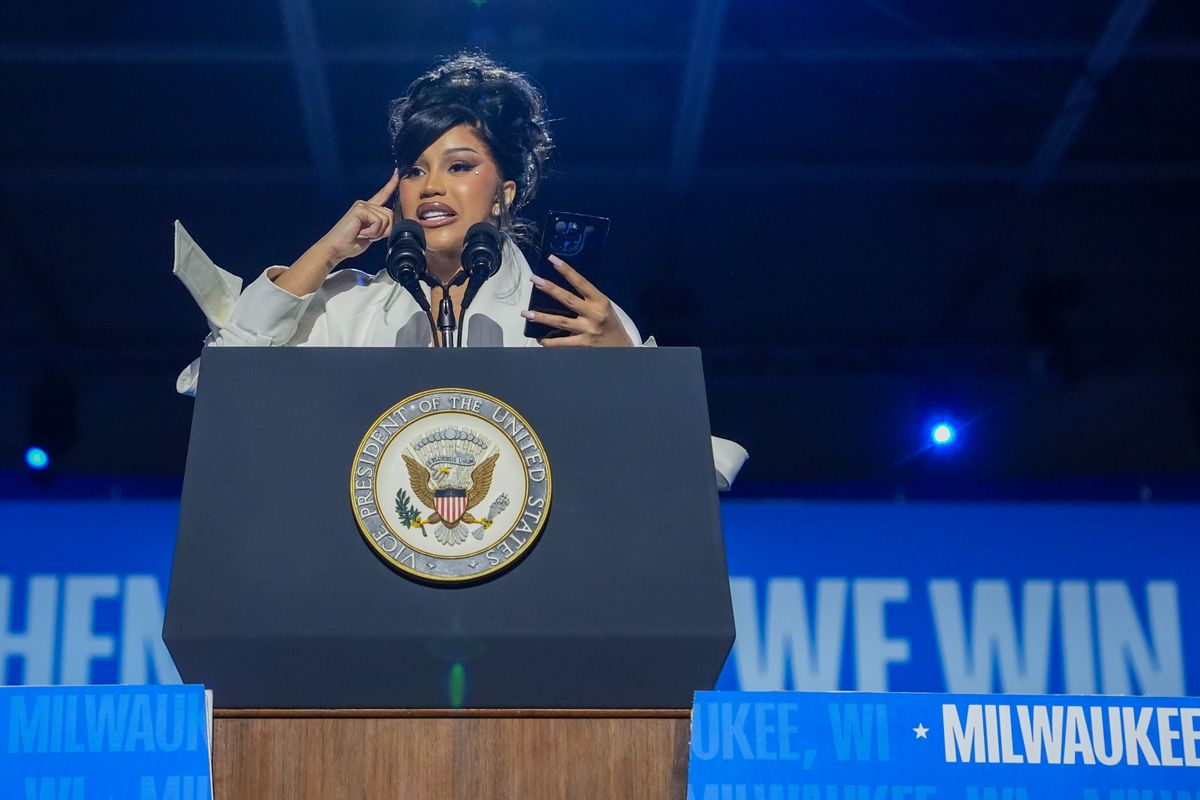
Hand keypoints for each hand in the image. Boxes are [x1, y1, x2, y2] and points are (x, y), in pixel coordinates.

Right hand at [274, 173, 398, 296]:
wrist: (337, 248)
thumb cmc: (352, 243)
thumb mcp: (372, 234)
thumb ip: (383, 226)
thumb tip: (395, 223)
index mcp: (368, 209)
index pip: (382, 194)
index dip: (391, 185)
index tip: (397, 173)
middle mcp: (365, 204)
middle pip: (390, 214)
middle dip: (385, 230)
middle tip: (370, 236)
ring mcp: (362, 205)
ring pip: (386, 218)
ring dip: (377, 232)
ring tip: (364, 234)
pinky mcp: (360, 208)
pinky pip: (378, 221)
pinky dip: (373, 232)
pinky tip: (361, 233)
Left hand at [521, 255, 634, 346]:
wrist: (623, 349)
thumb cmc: (611, 325)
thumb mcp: (604, 307)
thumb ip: (587, 299)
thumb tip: (562, 291)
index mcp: (600, 301)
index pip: (581, 282)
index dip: (566, 270)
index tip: (553, 260)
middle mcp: (594, 314)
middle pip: (568, 299)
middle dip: (550, 288)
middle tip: (535, 280)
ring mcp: (588, 330)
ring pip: (560, 321)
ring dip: (541, 317)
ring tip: (526, 313)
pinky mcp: (584, 344)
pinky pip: (563, 343)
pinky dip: (550, 342)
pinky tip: (540, 339)